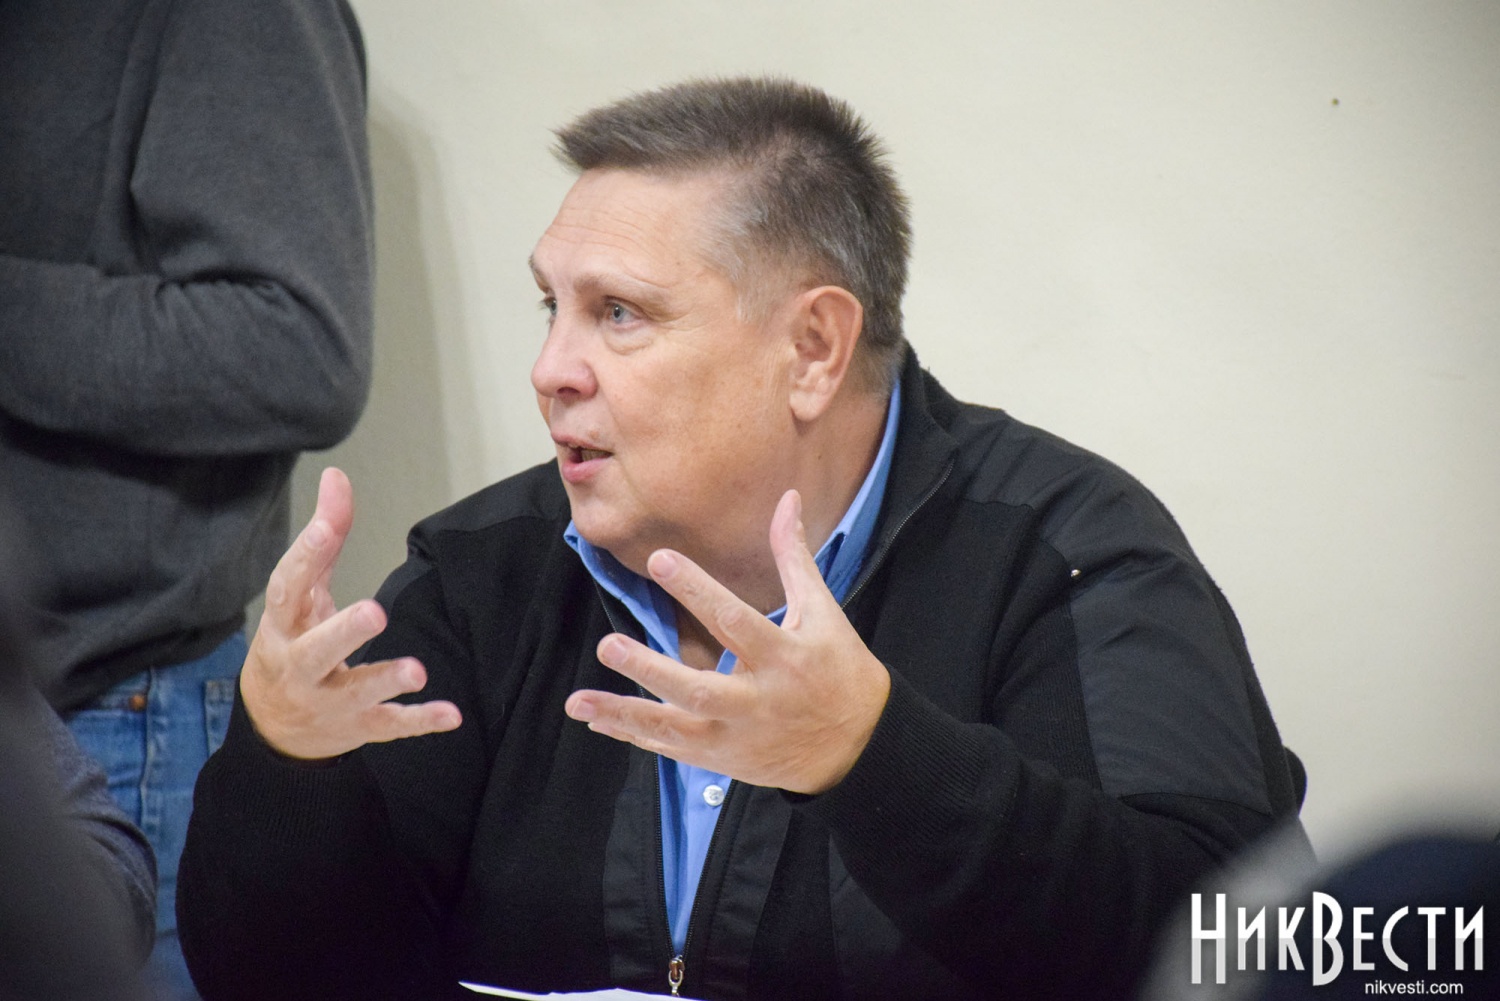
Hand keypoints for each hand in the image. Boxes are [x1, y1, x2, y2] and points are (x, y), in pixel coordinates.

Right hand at [239, 467, 461, 759]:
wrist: (273, 729)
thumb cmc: (293, 642)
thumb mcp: (302, 594)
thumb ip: (324, 538)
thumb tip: (337, 476)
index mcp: (284, 627)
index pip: (288, 589)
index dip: (305, 556)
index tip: (327, 528)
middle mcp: (300, 667)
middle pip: (317, 650)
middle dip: (344, 633)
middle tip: (376, 612)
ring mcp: (328, 702)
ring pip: (355, 694)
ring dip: (385, 681)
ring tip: (417, 670)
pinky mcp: (357, 727)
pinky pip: (389, 727)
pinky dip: (419, 722)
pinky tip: (452, 714)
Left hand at [564, 490, 890, 794]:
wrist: (859, 747)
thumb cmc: (839, 669)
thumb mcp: (824, 611)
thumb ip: (794, 557)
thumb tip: (788, 498)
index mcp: (784, 656)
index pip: (735, 620)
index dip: (697, 590)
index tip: (659, 559)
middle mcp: (758, 700)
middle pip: (700, 688)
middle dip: (651, 670)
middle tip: (608, 646)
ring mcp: (738, 735)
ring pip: (677, 728)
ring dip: (626, 714)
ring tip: (578, 700)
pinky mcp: (724, 758)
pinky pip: (672, 748)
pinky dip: (633, 734)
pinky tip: (596, 719)